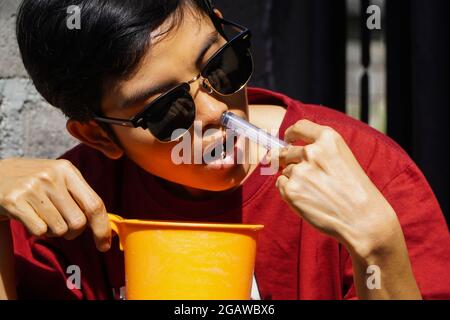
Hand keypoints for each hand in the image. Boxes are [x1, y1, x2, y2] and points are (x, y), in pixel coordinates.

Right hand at [0, 158, 110, 251]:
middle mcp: (51, 176)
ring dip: (53, 231)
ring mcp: (32, 187)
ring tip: (41, 216)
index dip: (102, 228)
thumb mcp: (58, 180)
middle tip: (61, 225)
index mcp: (67, 170)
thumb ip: (80, 197)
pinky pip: (39, 231)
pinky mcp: (14, 200)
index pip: (94, 204)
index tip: (104, 245)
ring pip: (59, 229)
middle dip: (73, 232)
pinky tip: (29, 217)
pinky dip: (37, 231)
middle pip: (78, 222)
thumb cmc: (34, 183)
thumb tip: (103, 225)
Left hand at [271, 120, 400, 257]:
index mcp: (328, 139)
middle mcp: (312, 151)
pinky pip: (280, 185)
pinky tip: (307, 199)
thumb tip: (286, 149)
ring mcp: (300, 171)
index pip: (300, 127)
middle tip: (306, 176)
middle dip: (290, 161)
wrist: (363, 219)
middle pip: (287, 151)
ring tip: (316, 192)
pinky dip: (288, 191)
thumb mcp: (343, 159)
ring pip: (286, 170)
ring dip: (295, 179)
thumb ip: (319, 150)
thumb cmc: (356, 191)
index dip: (291, 133)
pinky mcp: (291, 190)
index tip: (288, 138)